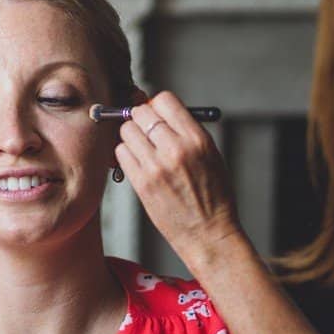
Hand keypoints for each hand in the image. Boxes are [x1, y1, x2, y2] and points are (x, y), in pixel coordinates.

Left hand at [115, 91, 242, 270]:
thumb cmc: (213, 195)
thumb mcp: (211, 154)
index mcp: (197, 139)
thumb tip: (157, 108)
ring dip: (131, 136)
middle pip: (140, 112)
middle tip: (146, 130)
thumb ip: (186, 130)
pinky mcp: (142, 184)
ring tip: (143, 149)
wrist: (209, 233)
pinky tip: (138, 163)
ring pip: (126, 131)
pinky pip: (121, 153)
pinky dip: (126, 154)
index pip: (164, 100)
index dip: (157, 105)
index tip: (157, 114)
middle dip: (141, 118)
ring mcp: (156, 167)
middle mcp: (176, 149)